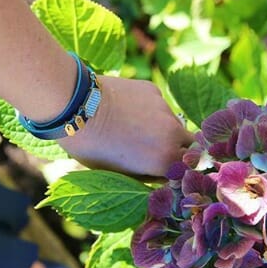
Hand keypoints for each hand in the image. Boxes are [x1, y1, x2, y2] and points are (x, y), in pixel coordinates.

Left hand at [60, 76, 192, 178]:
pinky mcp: (154, 91)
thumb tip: (163, 176)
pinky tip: (128, 110)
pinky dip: (150, 110)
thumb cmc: (93, 148)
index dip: (178, 171)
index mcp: (167, 162)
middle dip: (179, 149)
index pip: (188, 171)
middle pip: (190, 146)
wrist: (76, 106)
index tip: (168, 171)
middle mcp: (173, 135)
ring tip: (136, 129)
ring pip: (174, 123)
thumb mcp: (121, 174)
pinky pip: (159, 105)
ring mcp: (165, 110)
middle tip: (156, 151)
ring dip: (163, 129)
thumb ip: (148, 176)